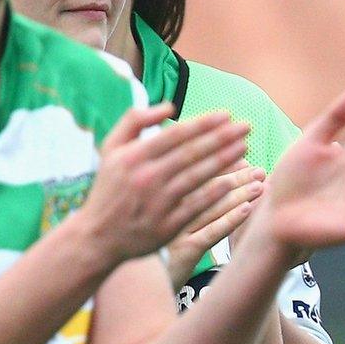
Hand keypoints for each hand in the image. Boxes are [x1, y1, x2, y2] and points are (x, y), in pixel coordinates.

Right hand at [75, 105, 250, 265]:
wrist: (98, 236)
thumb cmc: (109, 187)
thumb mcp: (111, 149)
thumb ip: (134, 121)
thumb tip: (170, 107)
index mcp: (133, 157)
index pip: (176, 135)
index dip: (204, 124)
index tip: (227, 115)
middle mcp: (146, 177)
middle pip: (192, 153)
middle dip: (222, 138)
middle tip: (246, 127)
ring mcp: (158, 202)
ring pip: (198, 176)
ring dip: (225, 161)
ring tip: (244, 148)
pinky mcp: (167, 225)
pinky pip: (197, 205)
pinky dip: (216, 192)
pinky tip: (235, 180)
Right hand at [164, 165, 264, 289]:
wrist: (134, 283)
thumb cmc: (153, 247)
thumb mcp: (163, 219)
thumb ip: (183, 196)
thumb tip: (221, 171)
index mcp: (161, 197)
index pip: (194, 173)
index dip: (220, 164)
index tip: (241, 154)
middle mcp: (165, 210)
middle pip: (205, 188)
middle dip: (235, 177)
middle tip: (257, 169)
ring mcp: (176, 231)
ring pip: (212, 208)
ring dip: (239, 195)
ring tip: (260, 185)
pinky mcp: (185, 251)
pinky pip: (211, 233)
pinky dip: (231, 220)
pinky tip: (248, 209)